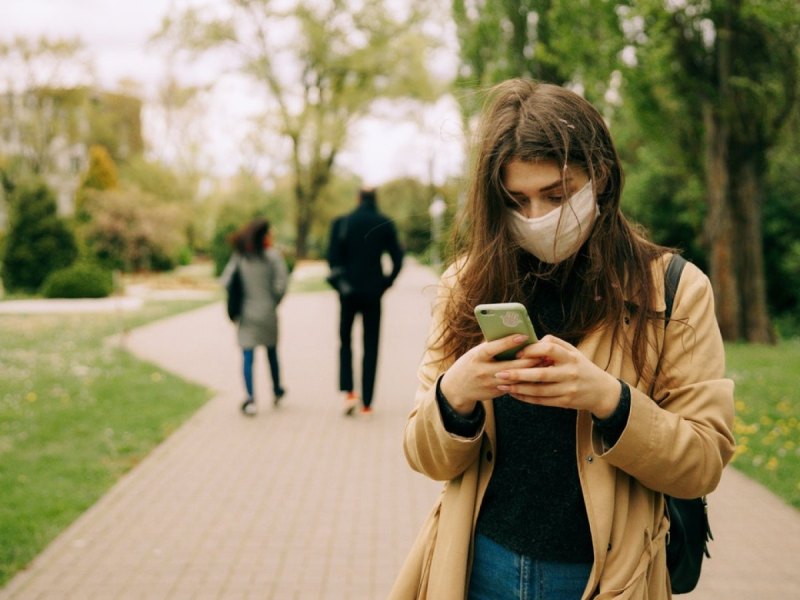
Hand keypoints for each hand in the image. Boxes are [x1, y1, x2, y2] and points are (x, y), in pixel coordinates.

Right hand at [440, 334, 539, 415]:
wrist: (457, 388)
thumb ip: (491, 345)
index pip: (493, 348)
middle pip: (510, 366)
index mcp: (477, 357)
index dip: (508, 342)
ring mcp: (490, 384)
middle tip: (543, 353)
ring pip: (515, 379)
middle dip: (528, 360)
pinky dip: (525, 380)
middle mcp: (483, 371)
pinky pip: (514, 387)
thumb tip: (511, 333)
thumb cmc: (470, 364)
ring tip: (544, 363)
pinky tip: (536, 375)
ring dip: (530, 372)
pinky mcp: (495, 393)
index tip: (524, 336)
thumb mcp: (476, 353)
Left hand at [494, 335, 620, 418]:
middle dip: (518, 374)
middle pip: (540, 374)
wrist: (601, 391)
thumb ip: (555, 344)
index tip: (517, 353)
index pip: (549, 349)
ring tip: (502, 385)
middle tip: (499, 373)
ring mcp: (568, 389)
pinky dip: (526, 398)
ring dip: (518, 388)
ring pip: (538, 390)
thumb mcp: (573, 352)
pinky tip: (514, 393)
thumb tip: (533, 341)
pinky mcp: (565, 402)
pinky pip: (542, 401)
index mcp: (571, 357)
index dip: (532, 350)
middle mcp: (570, 373)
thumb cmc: (581, 367)